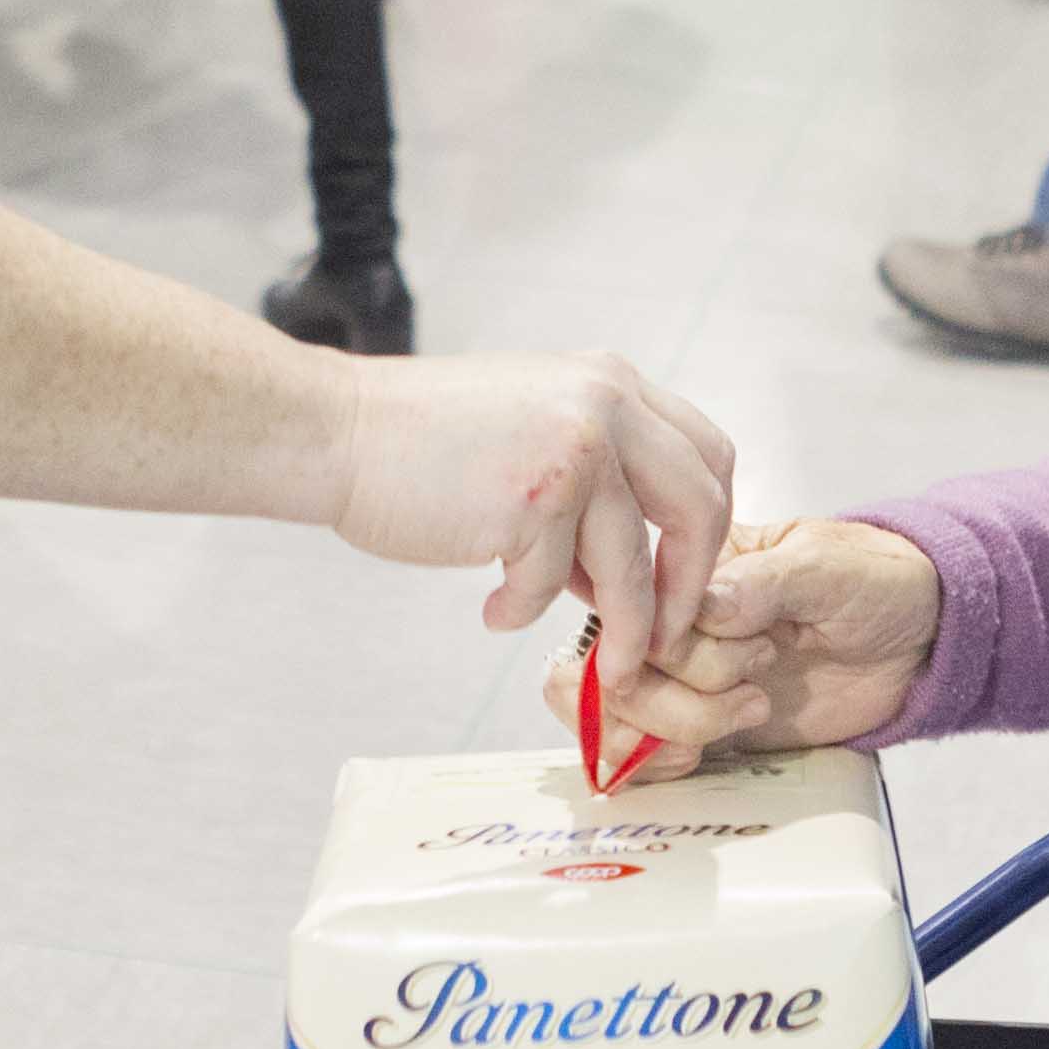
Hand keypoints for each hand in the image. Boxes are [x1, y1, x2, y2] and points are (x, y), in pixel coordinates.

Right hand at [324, 354, 740, 697]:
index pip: (709, 456)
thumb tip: (629, 575)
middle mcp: (607, 404)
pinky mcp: (534, 498)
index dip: (711, 527)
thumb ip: (593, 488)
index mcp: (613, 383)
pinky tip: (493, 610)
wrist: (337, 432)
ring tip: (598, 665)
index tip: (686, 576)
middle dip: (689, 586)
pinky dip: (523, 609)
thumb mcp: (532, 437)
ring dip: (621, 629)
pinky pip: (552, 584)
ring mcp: (575, 448)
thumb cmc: (421, 442)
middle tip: (666, 638)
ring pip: (632, 565)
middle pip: (701, 508)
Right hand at [536, 517, 940, 784]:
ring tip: (744, 716)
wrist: (919, 640)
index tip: (751, 655)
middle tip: (754, 689)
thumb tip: (706, 604)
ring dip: (667, 731)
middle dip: (675, 697)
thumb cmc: (875, 582)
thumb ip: (768, 584)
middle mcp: (671, 621)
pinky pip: (633, 752)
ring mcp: (680, 677)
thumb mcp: (830, 567)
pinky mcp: (696, 723)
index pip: (635, 610)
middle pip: (610, 669)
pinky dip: (653, 764)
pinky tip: (700, 756)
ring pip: (610, 713)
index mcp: (691, 567)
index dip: (677, 648)